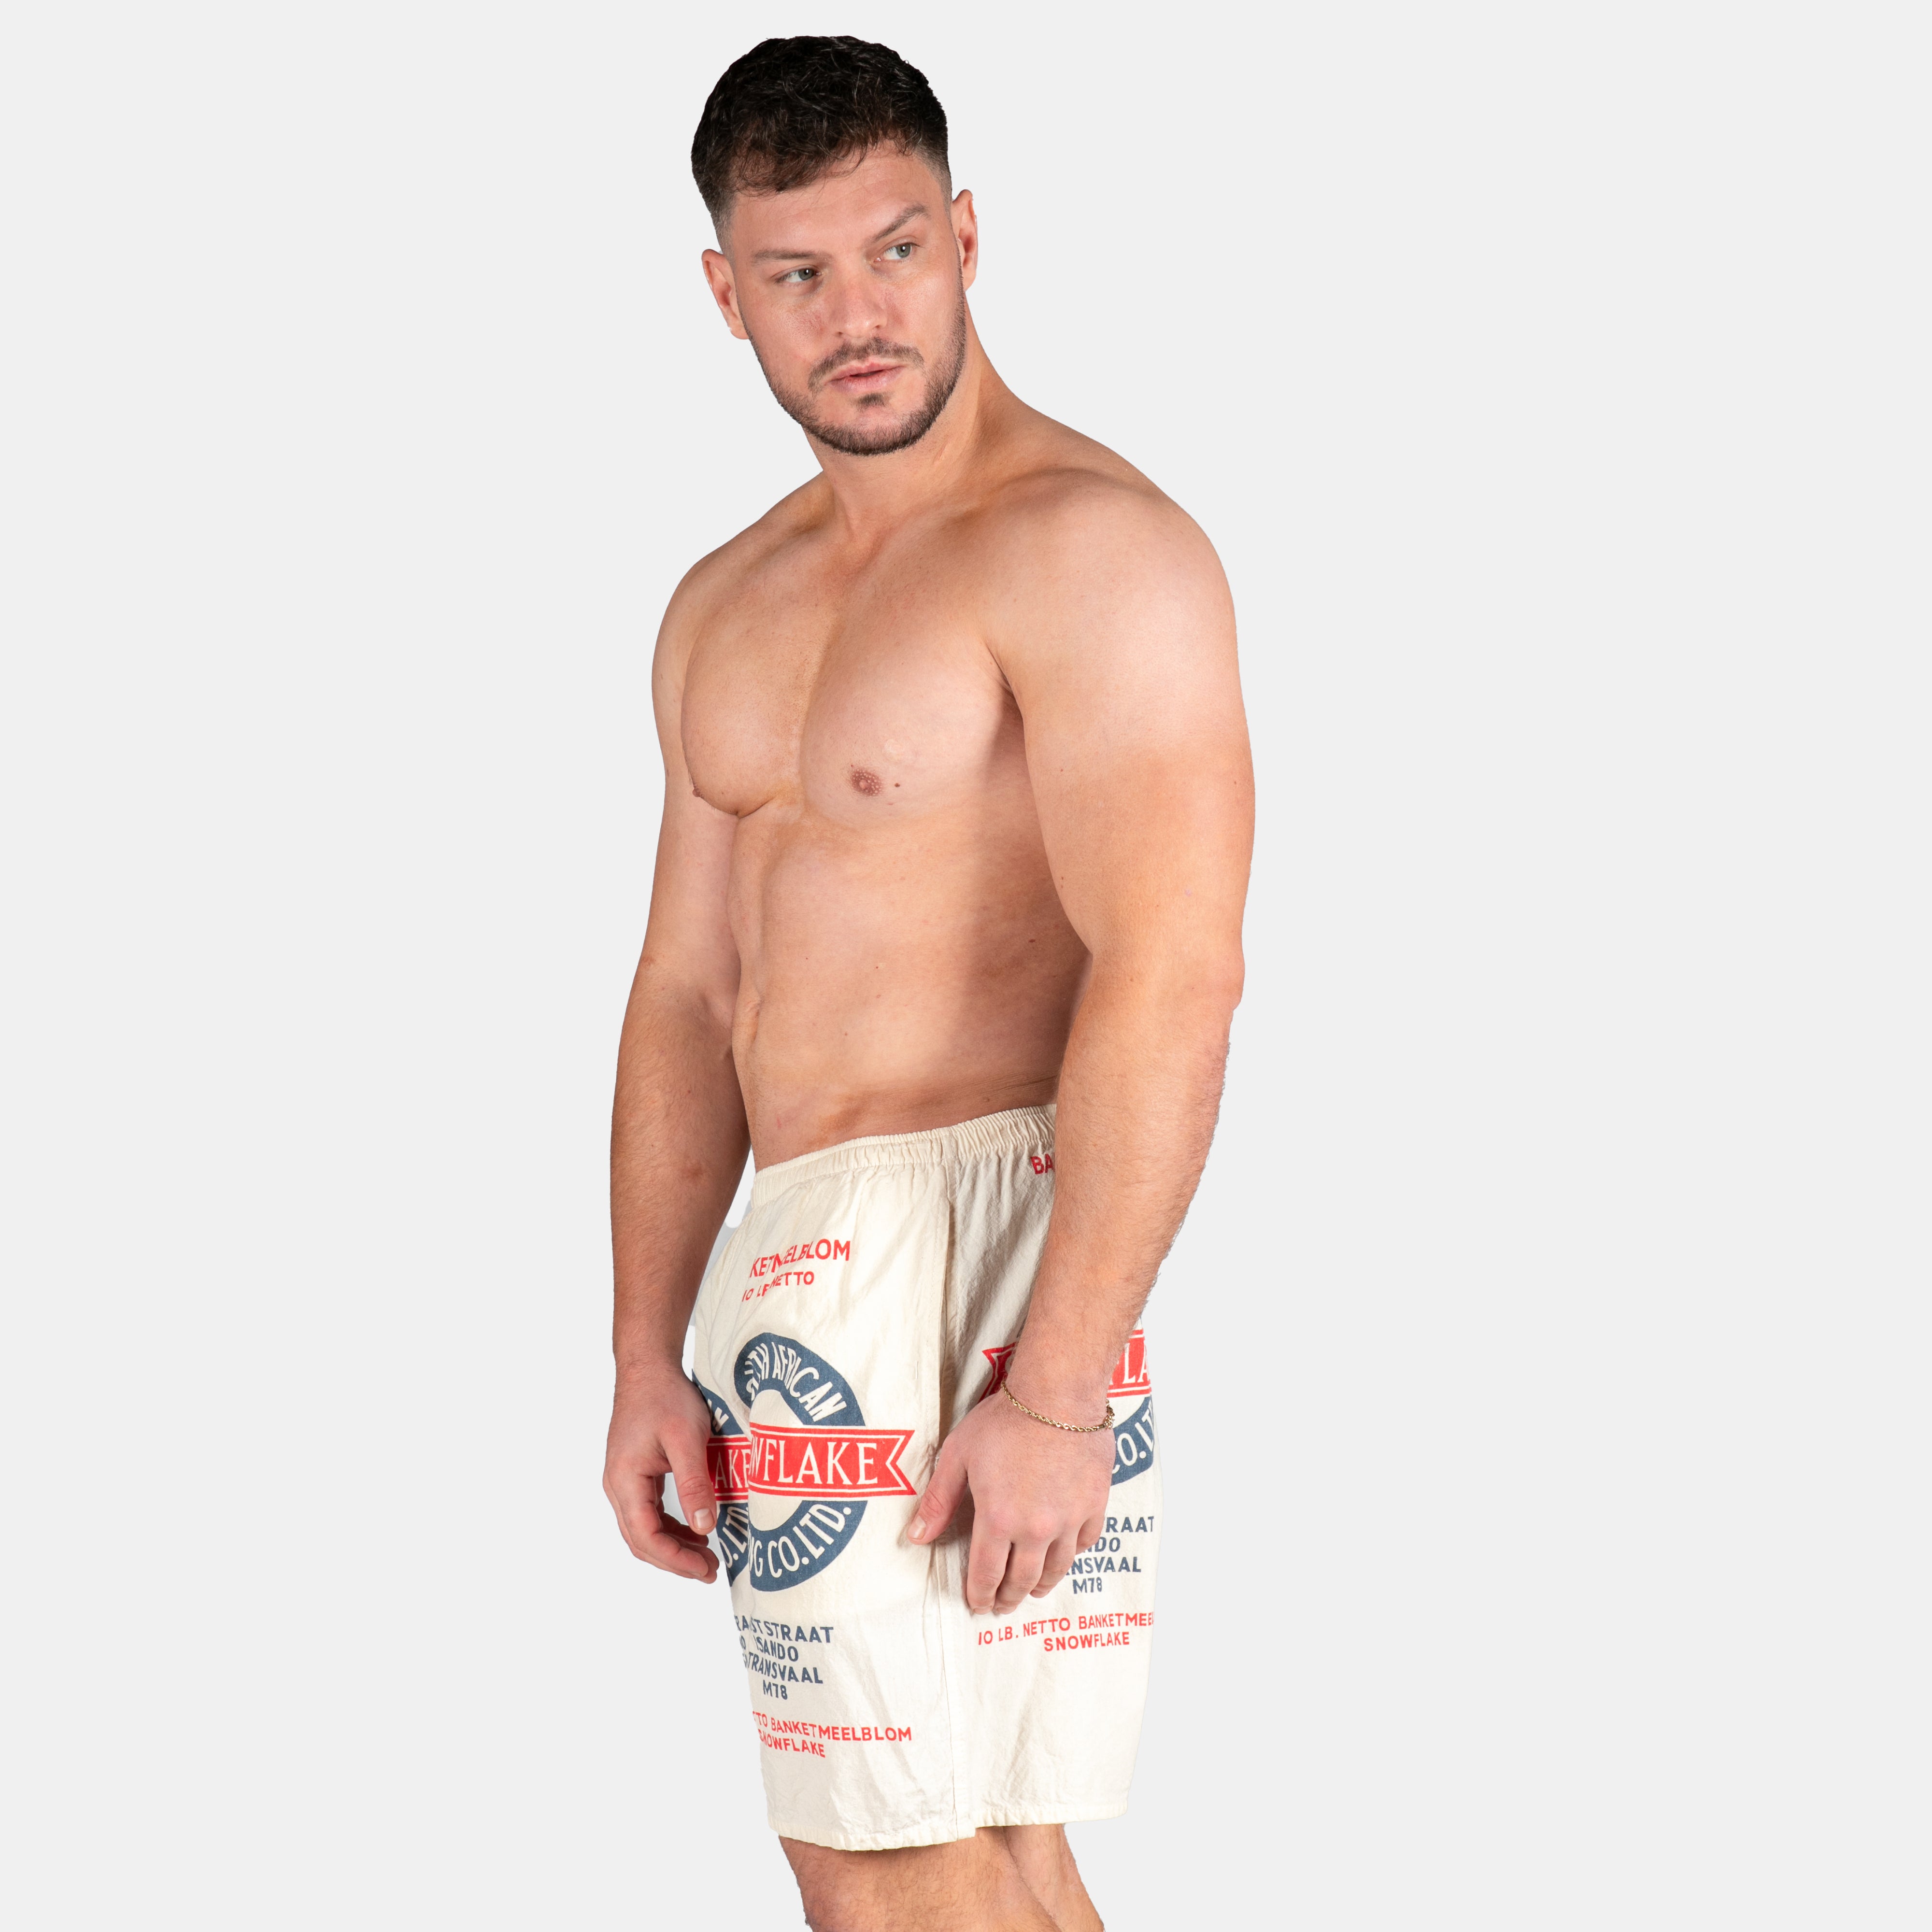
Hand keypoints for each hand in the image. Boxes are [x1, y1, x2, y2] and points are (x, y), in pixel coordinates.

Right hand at [603, 1362, 720, 1582]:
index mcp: (625, 1480)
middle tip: (710, 1571)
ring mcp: (624, 1481)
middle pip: (640, 1540)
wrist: (649, 1368)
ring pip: (643, 1529)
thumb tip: (704, 1527)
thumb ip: (694, 1484)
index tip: (705, 1568)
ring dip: (673, 1546)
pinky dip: (670, 1527)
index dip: (675, 1559)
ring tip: (706, 1557)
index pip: (645, 1536)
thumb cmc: (665, 1396)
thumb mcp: (687, 1439)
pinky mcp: (635, 1475)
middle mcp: (618, 1486)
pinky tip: (694, 1529)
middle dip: (674, 1560)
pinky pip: (648, 1513)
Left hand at [908, 1387, 1114, 1613]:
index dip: (980, 1594)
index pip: (986, 1574)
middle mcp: (1036, 1529)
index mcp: (998, 1520)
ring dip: (1042, 1584)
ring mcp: (1069, 1519)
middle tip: (1003, 1605)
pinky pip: (1086, 1541)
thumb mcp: (958, 1455)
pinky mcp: (1095, 1503)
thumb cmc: (1006, 1419)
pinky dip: (1073, 1553)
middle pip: (1022, 1579)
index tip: (978, 1604)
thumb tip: (915, 1537)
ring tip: (1033, 1590)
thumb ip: (938, 1500)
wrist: (1058, 1393)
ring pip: (1057, 1568)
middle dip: (1009, 1597)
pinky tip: (1066, 1553)